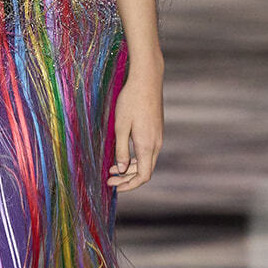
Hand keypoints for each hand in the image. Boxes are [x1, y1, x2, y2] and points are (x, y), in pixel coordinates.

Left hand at [108, 70, 162, 191]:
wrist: (147, 80)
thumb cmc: (131, 101)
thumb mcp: (120, 127)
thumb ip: (120, 150)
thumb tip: (122, 170)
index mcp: (147, 145)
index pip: (143, 176)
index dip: (130, 185)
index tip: (115, 187)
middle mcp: (156, 144)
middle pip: (145, 170)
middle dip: (127, 178)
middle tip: (109, 178)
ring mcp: (158, 137)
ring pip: (146, 161)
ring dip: (130, 168)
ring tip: (112, 168)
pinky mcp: (156, 130)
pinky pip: (147, 151)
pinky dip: (135, 157)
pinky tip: (122, 154)